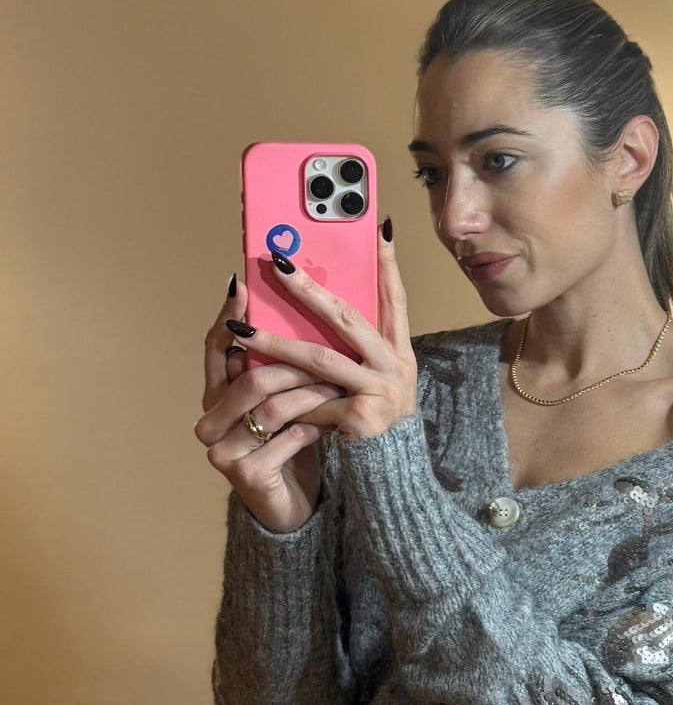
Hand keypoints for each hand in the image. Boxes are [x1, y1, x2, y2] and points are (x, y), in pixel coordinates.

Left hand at [195, 223, 414, 533]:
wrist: (392, 477)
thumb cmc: (376, 423)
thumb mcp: (373, 381)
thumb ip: (354, 350)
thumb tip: (317, 308)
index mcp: (399, 352)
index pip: (395, 298)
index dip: (388, 264)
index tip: (379, 227)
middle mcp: (395, 366)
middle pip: (347, 318)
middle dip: (307, 289)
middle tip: (274, 265)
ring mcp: (380, 392)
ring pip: (319, 360)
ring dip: (274, 343)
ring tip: (240, 330)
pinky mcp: (360, 420)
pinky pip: (312, 403)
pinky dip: (283, 399)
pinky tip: (254, 392)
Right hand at [195, 269, 348, 533]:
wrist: (297, 506)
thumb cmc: (293, 444)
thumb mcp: (286, 399)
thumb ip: (281, 365)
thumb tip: (303, 303)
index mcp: (218, 395)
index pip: (215, 348)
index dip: (229, 316)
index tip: (244, 284)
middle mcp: (212, 420)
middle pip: (250, 377)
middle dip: (293, 362)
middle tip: (330, 351)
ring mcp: (224, 451)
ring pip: (270, 409)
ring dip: (310, 394)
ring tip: (341, 384)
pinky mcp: (246, 476)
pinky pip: (284, 441)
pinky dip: (311, 429)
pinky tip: (332, 426)